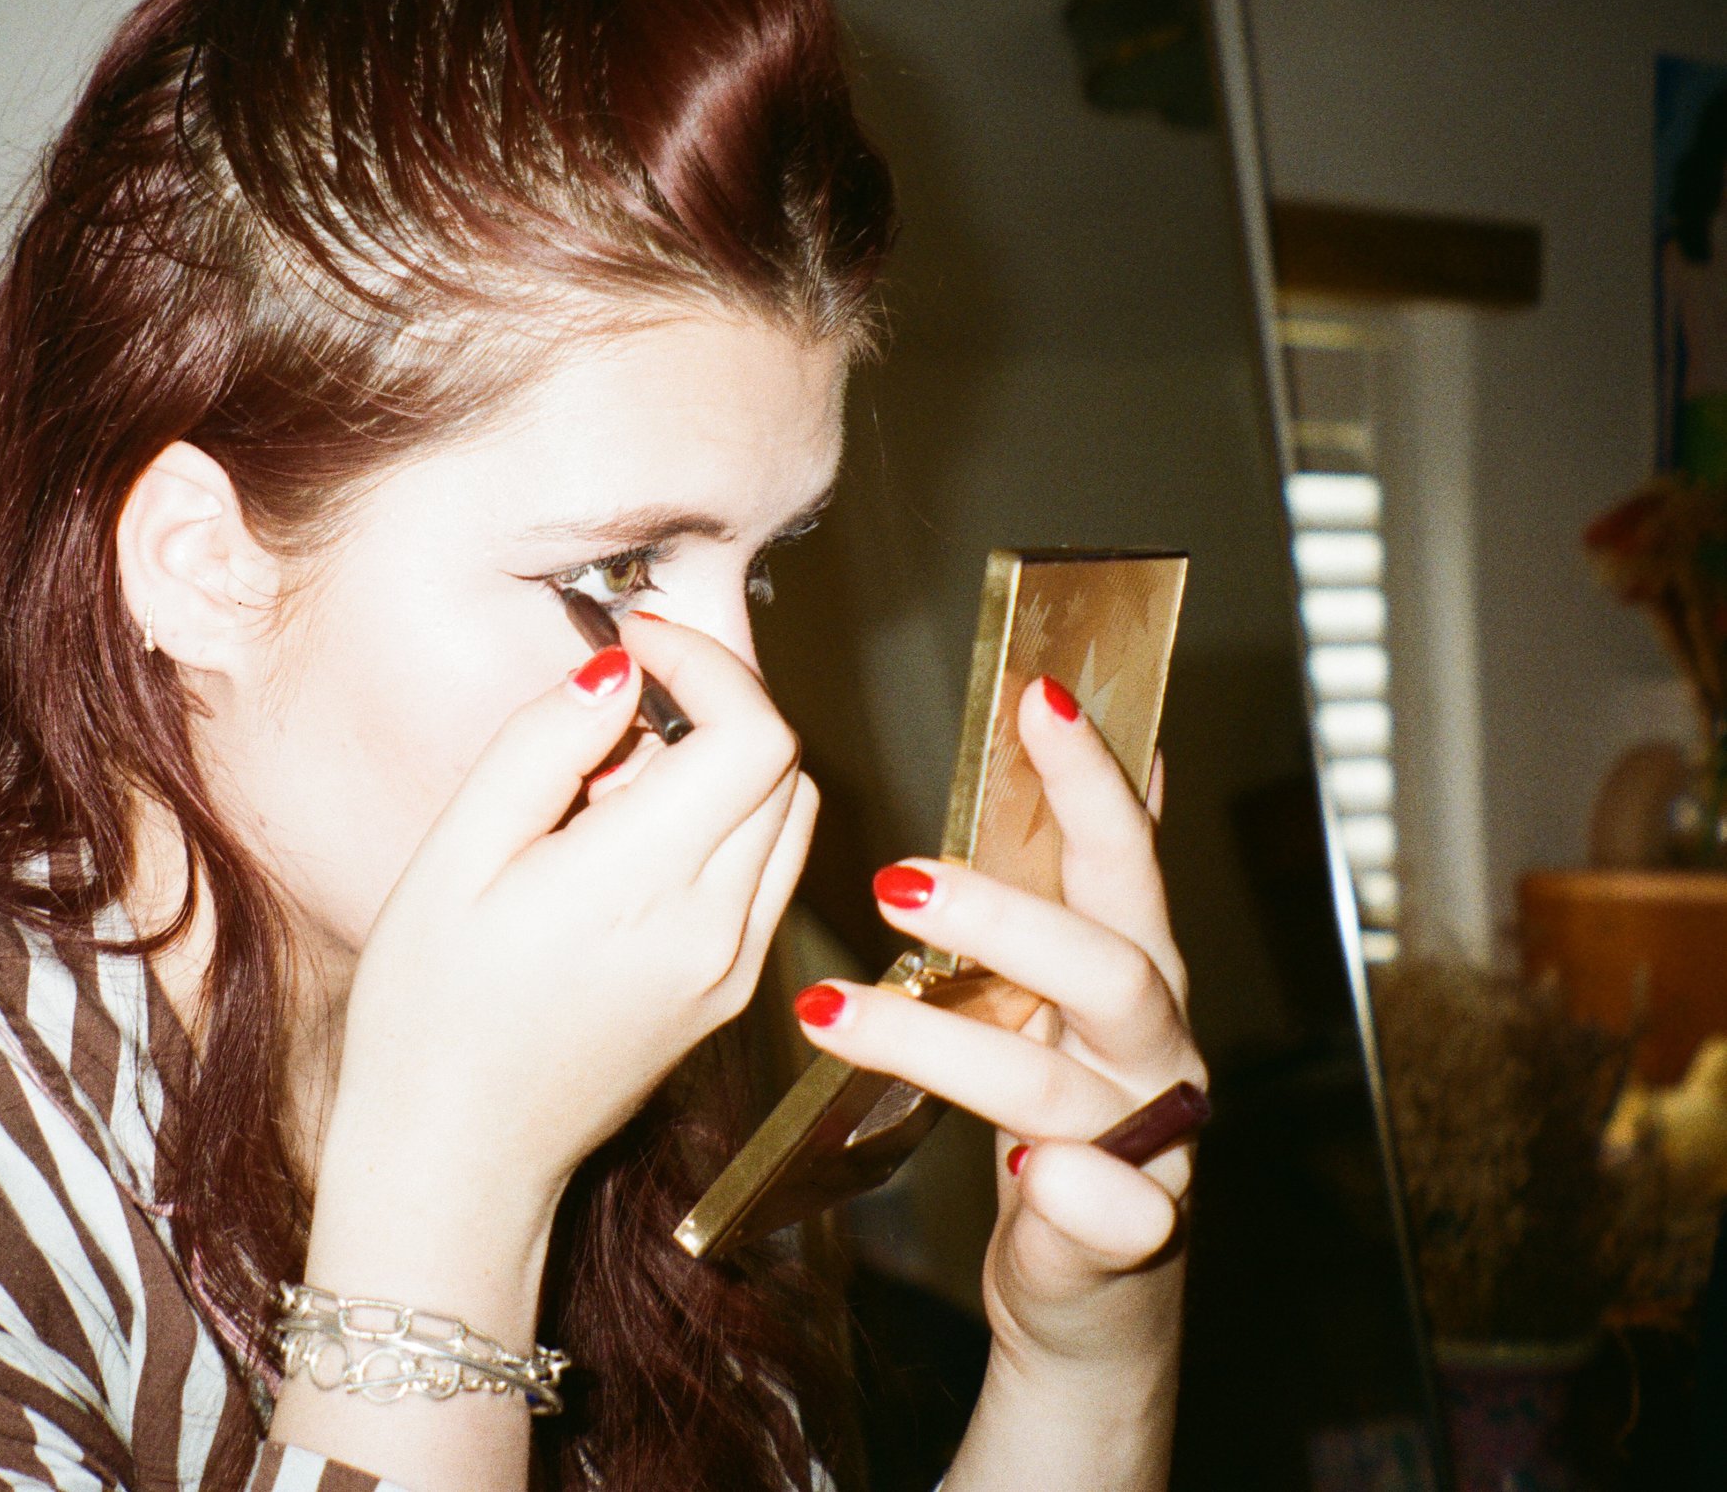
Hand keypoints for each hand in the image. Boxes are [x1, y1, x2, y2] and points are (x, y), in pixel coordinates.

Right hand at [326, 612, 818, 1207]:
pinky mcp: (729, 994)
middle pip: (784, 766)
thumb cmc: (428, 1015)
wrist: (457, 1160)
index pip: (753, 735)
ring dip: (728, 765)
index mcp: (645, 888)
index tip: (636, 644)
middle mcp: (716, 930)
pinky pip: (765, 875)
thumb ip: (542, 751)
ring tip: (618, 777)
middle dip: (717, 703)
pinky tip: (632, 843)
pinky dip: (726, 826)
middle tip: (620, 700)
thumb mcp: (453, 860)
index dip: (707, 663)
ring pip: (789, 818)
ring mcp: (733, 969)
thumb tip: (617, 672)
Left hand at [790, 676, 1205, 1372]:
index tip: (1041, 695)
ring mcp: (1146, 1146)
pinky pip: (1121, 1219)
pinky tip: (1039, 1177)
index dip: (1090, 781)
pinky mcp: (1125, 1240)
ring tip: (833, 1010)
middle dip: (1009, 917)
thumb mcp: (1058, 989)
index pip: (1118, 861)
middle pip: (1109, 966)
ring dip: (949, 1048)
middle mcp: (1151, 1049)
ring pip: (1062, 1090)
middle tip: (899, 876)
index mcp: (1133, 975)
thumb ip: (1061, 874)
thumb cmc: (1062, 1120)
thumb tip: (1059, 722)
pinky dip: (1084, 1198)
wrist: (1096, 1290)